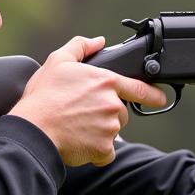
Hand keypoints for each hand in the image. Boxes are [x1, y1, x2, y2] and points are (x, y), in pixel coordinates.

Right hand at [10, 36, 166, 166]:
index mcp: (106, 81)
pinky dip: (96, 152)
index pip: (140, 88)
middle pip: (121, 113)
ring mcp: (110, 128)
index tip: (160, 98)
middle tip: (82, 114)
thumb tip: (99, 41)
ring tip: (77, 127)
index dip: (153, 94)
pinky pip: (106, 153)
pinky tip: (80, 143)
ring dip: (100, 133)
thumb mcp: (58, 61)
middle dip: (107, 115)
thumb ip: (81, 47)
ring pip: (113, 133)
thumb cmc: (43, 96)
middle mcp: (113, 104)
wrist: (34, 129)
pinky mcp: (104, 148)